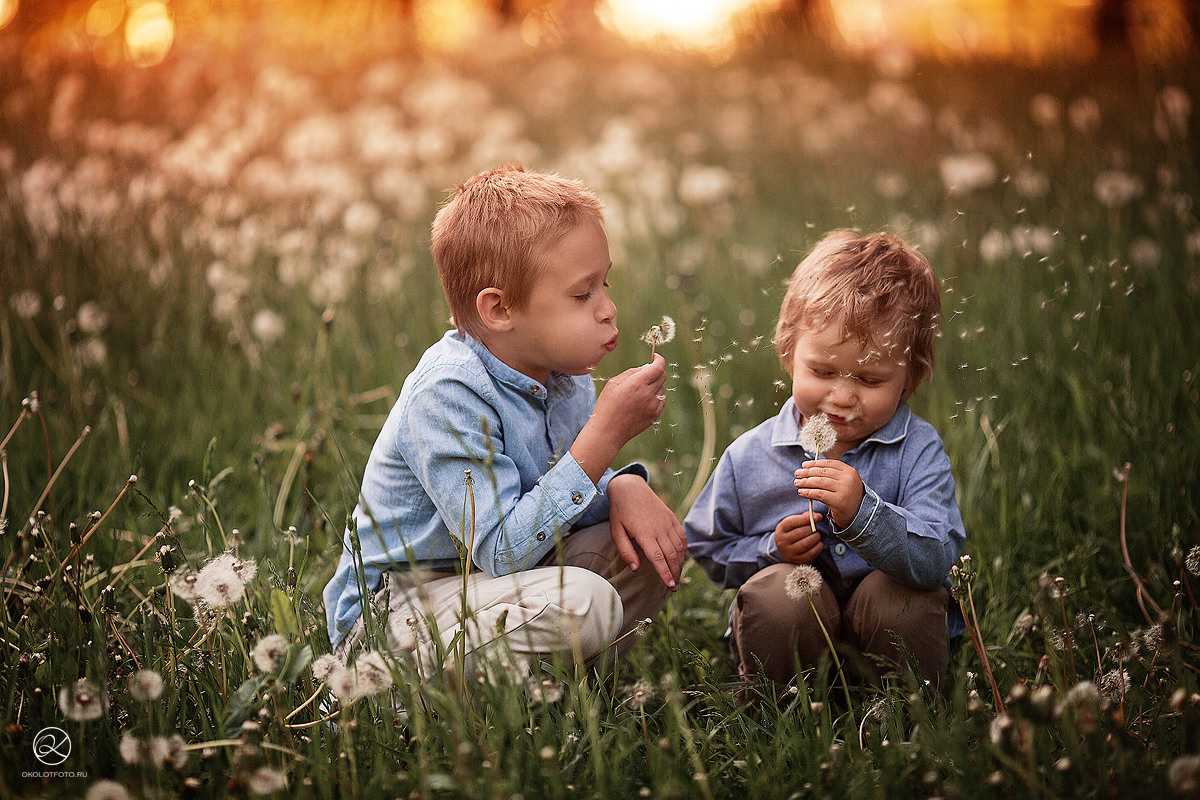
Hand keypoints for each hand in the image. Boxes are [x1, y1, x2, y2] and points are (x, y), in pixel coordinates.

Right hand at [591, 354, 666, 448]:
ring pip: (662, 388)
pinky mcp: (655, 415)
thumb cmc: (607, 405)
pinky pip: (662, 400)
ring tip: (639, 391)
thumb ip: (631, 372)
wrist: (608, 431)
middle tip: (644, 374)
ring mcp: (653, 406)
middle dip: (656, 371)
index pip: (658, 367)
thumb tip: (647, 367)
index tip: (655, 357)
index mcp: (637, 384)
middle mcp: (648, 394)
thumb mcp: (613, 383)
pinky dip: (656, 396)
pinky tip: (643, 400)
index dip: (659, 359)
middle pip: (662, 376)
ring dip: (655, 384)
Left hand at [607, 474, 686, 589]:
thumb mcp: (616, 532)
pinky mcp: (672, 518)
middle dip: (675, 573)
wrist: (630, 488)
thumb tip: (636, 568)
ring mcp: (668, 523)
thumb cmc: (621, 512)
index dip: (665, 573)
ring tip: (677, 576)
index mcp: (644, 533)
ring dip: (680, 564)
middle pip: (672, 555)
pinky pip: (682, 537)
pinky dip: (684, 550)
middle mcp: (659, 528)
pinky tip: (681, 559)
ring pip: (679, 548)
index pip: (658, 558)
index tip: (670, 585)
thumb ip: (625, 551)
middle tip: (674, 587)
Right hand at [774, 513, 824, 563]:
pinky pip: (811, 553)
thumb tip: (818, 516)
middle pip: (800, 533)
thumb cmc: (794, 532)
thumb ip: (806, 517)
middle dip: (812, 529)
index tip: (817, 518)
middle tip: (816, 529)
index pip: (792, 522)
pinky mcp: (797, 560)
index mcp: (781, 529)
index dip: (806, 519)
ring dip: (816, 538)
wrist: (787, 548)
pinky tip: (818, 544)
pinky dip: (818, 547)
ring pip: (806, 543)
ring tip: (817, 536)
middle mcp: (782, 541)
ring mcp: (789, 552)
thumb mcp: (796, 522)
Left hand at [794, 459, 864, 528]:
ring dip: (805, 482)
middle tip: (797, 474)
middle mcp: (848, 478)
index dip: (815, 463)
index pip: (829, 464)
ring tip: (797, 483)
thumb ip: (832, 474)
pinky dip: (808, 492)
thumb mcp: (844, 482)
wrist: (858, 515)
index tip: (804, 465)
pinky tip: (801, 492)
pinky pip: (819, 494)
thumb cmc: (848, 497)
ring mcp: (844, 489)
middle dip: (807, 472)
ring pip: (820, 482)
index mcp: (849, 471)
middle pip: (823, 472)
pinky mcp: (839, 501)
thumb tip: (808, 468)